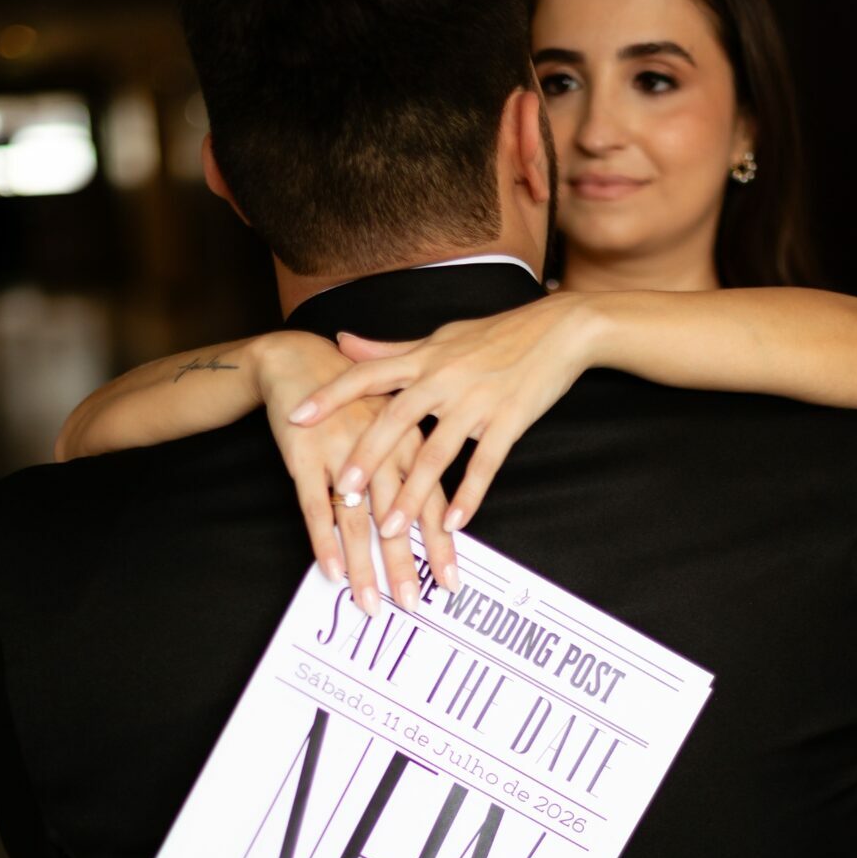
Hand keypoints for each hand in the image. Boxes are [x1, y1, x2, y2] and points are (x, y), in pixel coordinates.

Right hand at [249, 333, 457, 608]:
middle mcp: (382, 450)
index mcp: (410, 442)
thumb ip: (420, 459)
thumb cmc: (356, 395)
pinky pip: (316, 507)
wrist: (300, 357)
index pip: (431, 502)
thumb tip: (444, 510)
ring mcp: (343, 454)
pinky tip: (331, 571)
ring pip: (358, 520)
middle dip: (405, 565)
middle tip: (413, 604)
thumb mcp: (398, 416)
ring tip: (370, 604)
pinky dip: (324, 541)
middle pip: (398, 518)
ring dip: (364, 565)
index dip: (440, 545)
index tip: (451, 584)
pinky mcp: (306, 457)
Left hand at [285, 292, 595, 536]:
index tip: (297, 417)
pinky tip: (453, 524)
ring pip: (436, 453)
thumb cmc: (495, 335)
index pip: (366, 374)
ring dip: (413, 495)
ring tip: (391, 528)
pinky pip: (485, 464)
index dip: (330, 395)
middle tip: (342, 491)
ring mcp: (477, 401)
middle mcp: (444, 378)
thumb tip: (342, 342)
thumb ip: (388, 349)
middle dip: (367, 458)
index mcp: (423, 357)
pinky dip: (469, 495)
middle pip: (396, 421)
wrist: (559, 329)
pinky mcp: (509, 421)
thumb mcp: (438, 337)